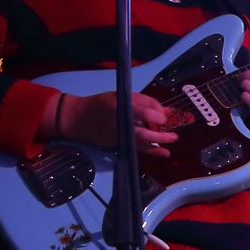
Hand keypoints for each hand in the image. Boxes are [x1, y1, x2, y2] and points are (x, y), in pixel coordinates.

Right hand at [44, 91, 175, 156]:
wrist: (76, 118)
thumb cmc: (101, 104)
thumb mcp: (120, 96)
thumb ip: (143, 102)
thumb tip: (165, 110)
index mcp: (118, 105)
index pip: (142, 110)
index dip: (156, 113)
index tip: (163, 116)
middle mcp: (119, 122)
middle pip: (143, 131)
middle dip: (161, 133)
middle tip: (172, 132)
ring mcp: (119, 136)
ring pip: (142, 141)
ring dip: (160, 142)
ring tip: (173, 140)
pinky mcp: (118, 144)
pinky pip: (138, 149)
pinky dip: (152, 151)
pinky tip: (164, 153)